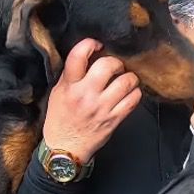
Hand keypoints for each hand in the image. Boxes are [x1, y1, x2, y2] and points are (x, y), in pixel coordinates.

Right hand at [43, 39, 141, 162]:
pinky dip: (134, 92)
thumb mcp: (58, 92)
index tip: (97, 45)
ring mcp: (102, 107)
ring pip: (126, 81)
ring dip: (129, 77)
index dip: (90, 44)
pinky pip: (133, 99)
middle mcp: (86, 95)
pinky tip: (128, 93)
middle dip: (115, 62)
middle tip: (114, 67)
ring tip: (124, 79)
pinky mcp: (114, 119)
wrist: (65, 149)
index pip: (78, 55)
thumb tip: (89, 55)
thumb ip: (71, 74)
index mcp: (69, 86)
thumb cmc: (61, 119)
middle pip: (108, 65)